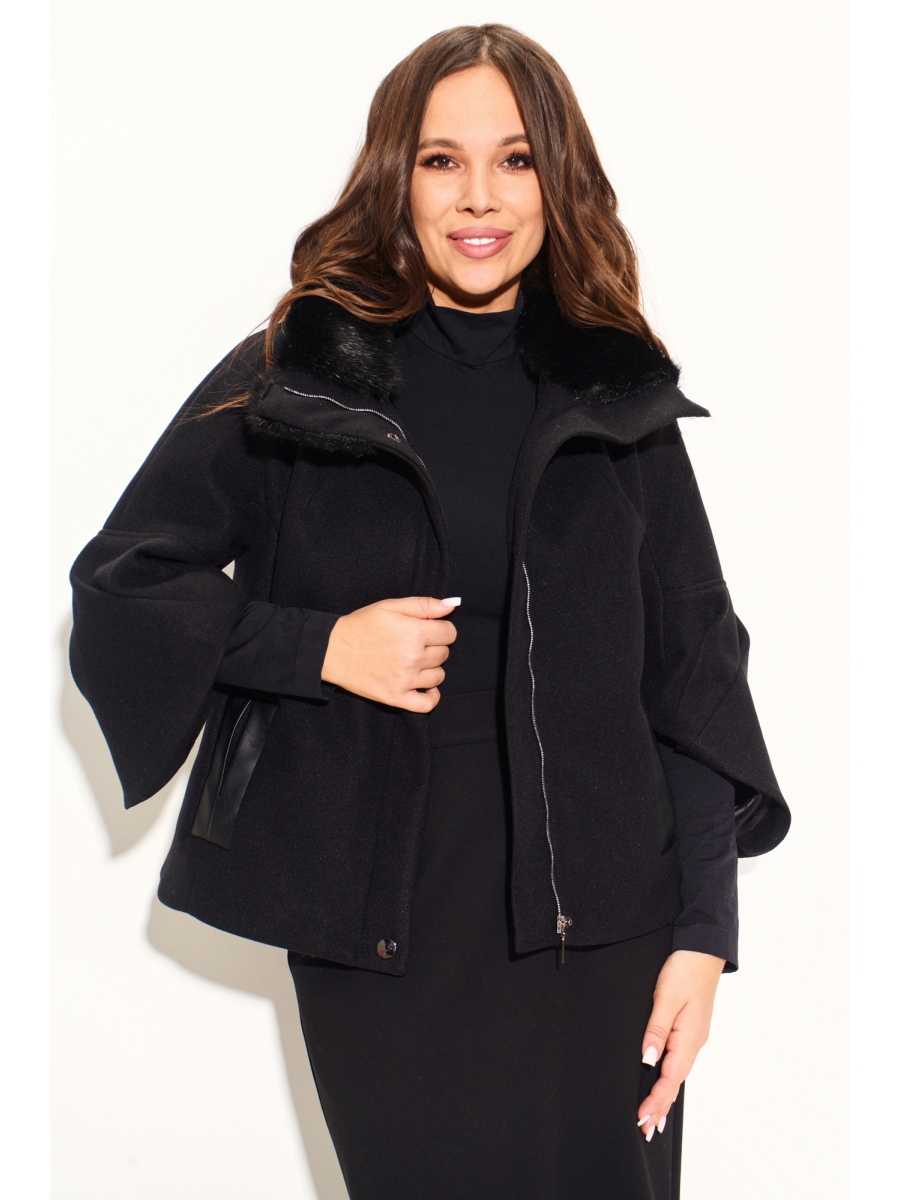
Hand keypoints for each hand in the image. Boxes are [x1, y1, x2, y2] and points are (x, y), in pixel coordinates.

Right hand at [321, 596, 458, 711]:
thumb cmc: (361, 626)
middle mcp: (413, 658)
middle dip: (434, 647)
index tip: (428, 630)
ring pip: (439, 676)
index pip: (449, 633)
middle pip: (444, 654)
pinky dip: (432, 696)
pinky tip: (425, 687)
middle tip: (414, 644)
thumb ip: (423, 605)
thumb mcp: (390, 606)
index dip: (441, 629)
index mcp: (415, 633)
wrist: (332, 650)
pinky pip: (427, 704)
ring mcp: (405, 680)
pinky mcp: (396, 697)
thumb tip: (451, 606)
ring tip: (413, 662)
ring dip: (431, 668)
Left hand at [637, 950, 725, 1140]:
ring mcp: (694, 1037)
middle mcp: (694, 1042)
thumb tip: (649, 1061)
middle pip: (675, 1082)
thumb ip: (656, 1030)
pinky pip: (679, 1061)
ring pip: (678, 1074)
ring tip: (653, 1119)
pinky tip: (665, 1084)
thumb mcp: (666, 998)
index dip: (655, 1101)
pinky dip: (671, 1079)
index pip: (670, 1079)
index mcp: (688, 1038)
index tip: (641, 1118)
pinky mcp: (691, 1029)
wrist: (704, 950)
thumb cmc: (685, 970)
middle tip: (645, 1131)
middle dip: (660, 1107)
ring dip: (665, 1096)